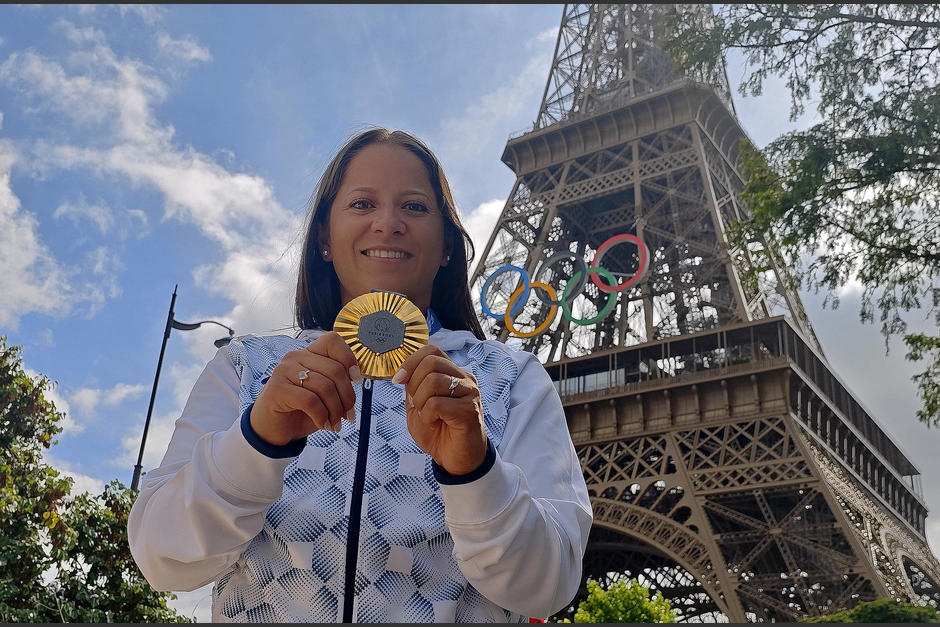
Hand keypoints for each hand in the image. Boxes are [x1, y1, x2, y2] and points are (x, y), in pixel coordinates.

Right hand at [249, 332, 360, 445]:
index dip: (349, 358)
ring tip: (335, 424)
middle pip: (335, 370)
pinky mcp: (276, 389)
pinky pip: (310, 401)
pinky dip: (322, 417)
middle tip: (349, 416)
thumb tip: (357, 379)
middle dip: (348, 397)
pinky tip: (323, 425)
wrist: (274, 431)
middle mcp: (295, 357)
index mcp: (309, 353)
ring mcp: (283, 371)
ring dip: (336, 411)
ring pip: (325, 387)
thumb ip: (338, 382)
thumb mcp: (325, 394)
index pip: (332, 340)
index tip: (356, 380)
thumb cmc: (302, 411)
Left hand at [393, 345, 486, 475]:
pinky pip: (437, 403)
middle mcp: (464, 379)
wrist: (456, 460)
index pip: (432, 350)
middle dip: (414, 383)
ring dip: (420, 401)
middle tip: (417, 404)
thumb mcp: (418, 406)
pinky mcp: (469, 411)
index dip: (411, 361)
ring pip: (433, 381)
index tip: (398, 379)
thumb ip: (412, 387)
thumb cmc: (439, 433)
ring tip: (426, 415)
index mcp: (452, 374)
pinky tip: (434, 423)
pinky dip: (427, 415)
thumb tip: (402, 372)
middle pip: (431, 362)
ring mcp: (469, 393)